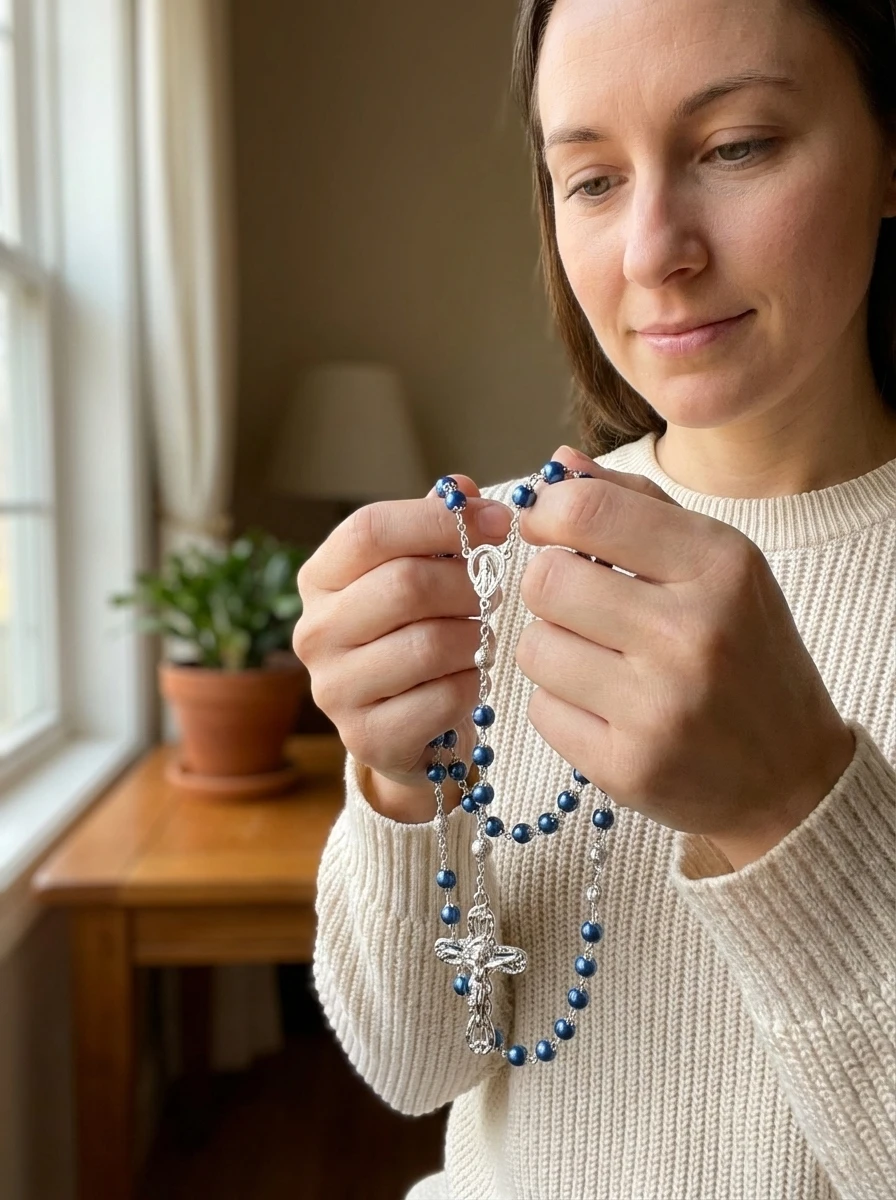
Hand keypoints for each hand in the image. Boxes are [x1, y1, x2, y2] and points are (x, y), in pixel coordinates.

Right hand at [292, 476, 510, 819]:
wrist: (408, 730)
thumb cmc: (416, 634)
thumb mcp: (420, 574)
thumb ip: (437, 529)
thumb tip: (462, 489)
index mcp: (320, 579)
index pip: (369, 530)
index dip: (439, 520)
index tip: (497, 521)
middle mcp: (315, 632)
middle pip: (404, 585)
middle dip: (466, 586)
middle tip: (489, 595)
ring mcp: (334, 690)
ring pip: (430, 644)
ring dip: (473, 639)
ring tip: (476, 639)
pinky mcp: (366, 738)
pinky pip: (444, 696)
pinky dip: (472, 685)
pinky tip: (466, 680)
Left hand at [514, 445, 854, 868]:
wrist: (790, 772)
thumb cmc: (745, 651)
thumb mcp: (715, 563)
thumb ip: (635, 503)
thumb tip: (557, 466)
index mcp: (719, 566)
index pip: (588, 511)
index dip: (547, 514)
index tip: (548, 529)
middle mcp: (691, 634)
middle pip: (546, 581)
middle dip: (551, 587)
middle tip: (581, 604)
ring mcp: (658, 707)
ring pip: (534, 648)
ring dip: (553, 649)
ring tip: (601, 661)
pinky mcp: (628, 766)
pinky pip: (541, 710)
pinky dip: (561, 705)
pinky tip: (606, 709)